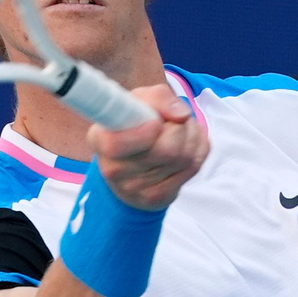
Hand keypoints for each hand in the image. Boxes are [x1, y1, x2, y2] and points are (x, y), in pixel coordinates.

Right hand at [86, 84, 209, 210]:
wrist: (134, 164)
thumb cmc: (135, 125)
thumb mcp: (139, 101)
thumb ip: (158, 97)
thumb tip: (182, 115)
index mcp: (100, 140)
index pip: (115, 145)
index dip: (143, 134)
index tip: (155, 123)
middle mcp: (113, 169)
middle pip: (166, 150)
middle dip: (179, 127)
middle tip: (173, 120)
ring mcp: (136, 189)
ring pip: (184, 157)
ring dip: (191, 135)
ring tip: (180, 129)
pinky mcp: (158, 198)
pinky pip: (193, 167)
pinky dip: (197, 149)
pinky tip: (186, 145)